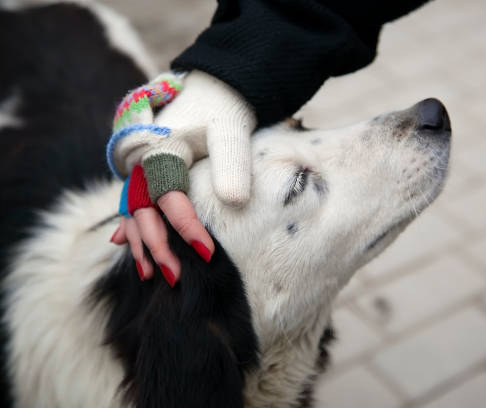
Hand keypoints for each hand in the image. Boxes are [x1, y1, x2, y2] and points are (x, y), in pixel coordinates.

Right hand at [107, 71, 255, 285]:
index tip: (207, 253)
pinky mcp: (145, 172)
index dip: (186, 226)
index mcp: (160, 148)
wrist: (213, 90)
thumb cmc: (223, 111)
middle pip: (142, 208)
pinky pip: (132, 202)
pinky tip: (124, 245)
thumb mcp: (232, 131)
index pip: (169, 196)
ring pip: (132, 210)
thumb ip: (233, 163)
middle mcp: (143, 159)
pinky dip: (130, 225)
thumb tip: (235, 203)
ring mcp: (140, 166)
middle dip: (157, 245)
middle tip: (175, 276)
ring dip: (140, 242)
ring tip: (150, 274)